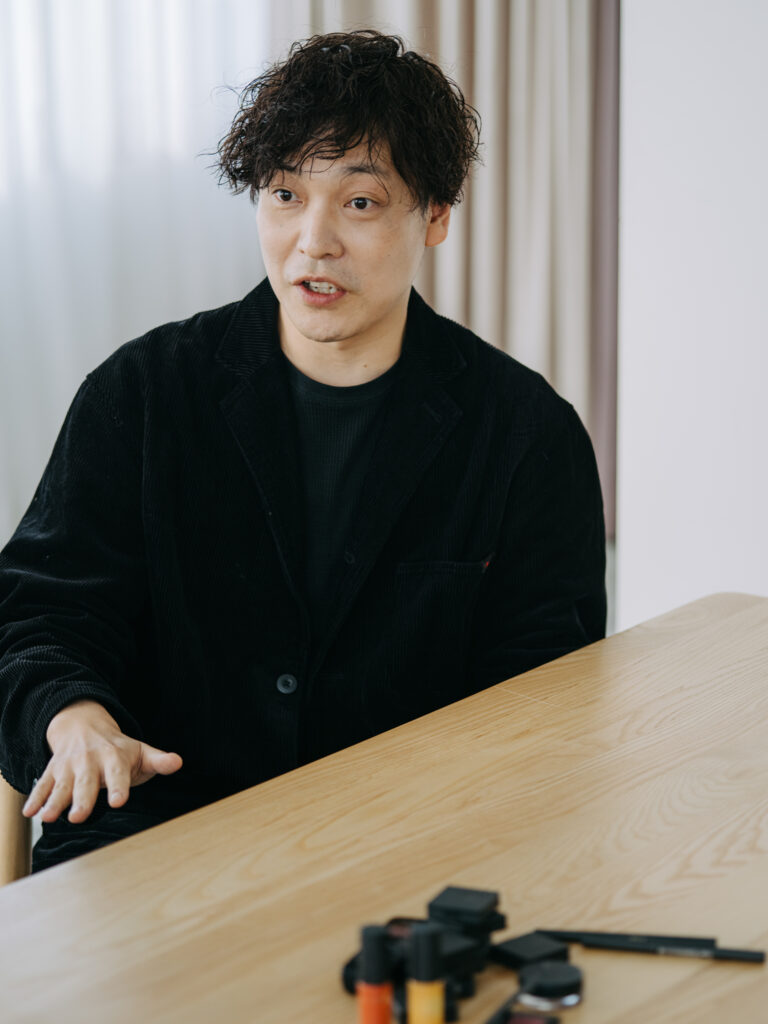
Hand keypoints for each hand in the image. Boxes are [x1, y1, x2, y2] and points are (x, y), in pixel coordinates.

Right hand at [22, 699, 182, 824]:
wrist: (84, 725)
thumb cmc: (118, 748)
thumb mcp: (141, 751)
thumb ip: (158, 760)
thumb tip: (178, 762)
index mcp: (114, 758)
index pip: (118, 774)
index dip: (119, 787)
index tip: (118, 802)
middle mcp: (90, 761)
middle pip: (86, 783)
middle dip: (82, 800)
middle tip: (78, 817)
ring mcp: (69, 767)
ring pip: (61, 786)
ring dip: (54, 801)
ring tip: (49, 817)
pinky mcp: (52, 772)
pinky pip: (42, 785)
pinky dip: (35, 798)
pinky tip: (30, 812)